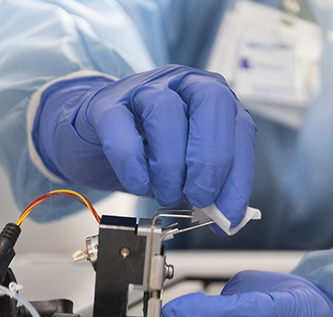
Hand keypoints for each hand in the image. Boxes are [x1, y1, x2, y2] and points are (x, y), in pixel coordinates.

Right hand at [32, 65, 255, 225]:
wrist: (93, 141)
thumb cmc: (146, 152)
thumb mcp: (187, 171)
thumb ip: (210, 187)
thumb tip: (228, 217)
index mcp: (211, 98)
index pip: (239, 127)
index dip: (238, 175)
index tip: (229, 214)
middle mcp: (182, 83)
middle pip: (210, 101)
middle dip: (211, 157)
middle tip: (201, 197)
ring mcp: (142, 88)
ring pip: (165, 110)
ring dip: (171, 164)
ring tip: (167, 194)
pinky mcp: (106, 104)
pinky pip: (120, 126)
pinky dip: (132, 161)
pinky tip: (137, 184)